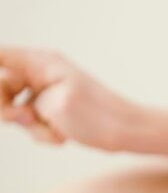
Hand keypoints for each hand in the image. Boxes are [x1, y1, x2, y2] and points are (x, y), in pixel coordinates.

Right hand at [0, 48, 139, 150]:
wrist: (130, 133)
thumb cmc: (98, 118)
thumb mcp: (53, 106)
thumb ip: (19, 101)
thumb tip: (11, 101)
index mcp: (41, 62)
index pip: (0, 56)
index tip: (12, 100)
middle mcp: (41, 72)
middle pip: (1, 86)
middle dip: (7, 108)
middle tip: (24, 119)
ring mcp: (46, 91)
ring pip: (15, 108)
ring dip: (31, 126)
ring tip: (55, 131)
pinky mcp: (52, 109)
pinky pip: (32, 122)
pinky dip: (43, 133)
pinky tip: (63, 136)